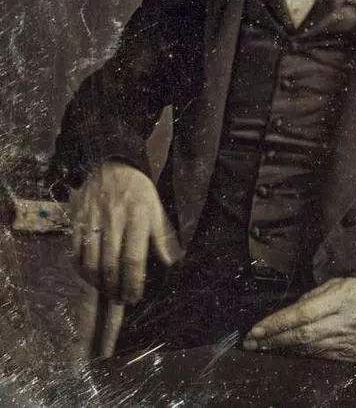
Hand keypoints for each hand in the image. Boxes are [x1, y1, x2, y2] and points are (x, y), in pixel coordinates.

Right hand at [71, 160, 182, 303]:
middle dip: (116, 288)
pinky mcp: (77, 220)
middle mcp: (114, 219)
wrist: (113, 164)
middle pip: (111, 264)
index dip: (134, 283)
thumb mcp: (156, 208)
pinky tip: (90, 277)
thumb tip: (170, 262)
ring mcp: (93, 220)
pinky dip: (81, 270)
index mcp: (138, 216)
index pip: (134, 258)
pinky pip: (75, 252)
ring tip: (107, 292)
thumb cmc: (139, 190)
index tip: (135, 297)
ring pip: (91, 262)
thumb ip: (162, 236)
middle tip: (121, 300)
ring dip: (98, 283)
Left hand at [243, 277, 355, 361]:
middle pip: (304, 334)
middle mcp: (349, 321)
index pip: (304, 313)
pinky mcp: (352, 355)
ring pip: (310, 347)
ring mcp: (352, 341)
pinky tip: (286, 349)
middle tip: (252, 341)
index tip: (256, 328)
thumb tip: (282, 318)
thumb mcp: (332, 285)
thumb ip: (309, 299)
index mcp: (344, 297)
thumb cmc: (352, 291)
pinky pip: (320, 355)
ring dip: (283, 348)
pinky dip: (300, 352)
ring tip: (264, 345)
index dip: (278, 322)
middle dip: (275, 338)